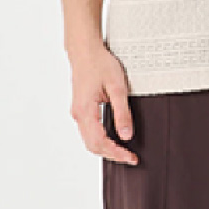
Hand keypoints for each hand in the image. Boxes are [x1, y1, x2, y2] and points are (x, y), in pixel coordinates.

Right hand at [71, 40, 138, 163]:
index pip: (100, 142)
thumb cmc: (100, 64)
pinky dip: (100, 140)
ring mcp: (78, 112)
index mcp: (86, 111)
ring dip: (105, 149)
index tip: (131, 158)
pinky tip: (112, 139)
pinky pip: (88, 132)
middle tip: (129, 158)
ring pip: (89, 140)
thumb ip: (122, 113)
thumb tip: (126, 136)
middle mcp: (78, 114)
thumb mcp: (117, 87)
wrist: (85, 51)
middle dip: (111, 155)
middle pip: (92, 146)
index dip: (116, 153)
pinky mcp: (80, 109)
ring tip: (123, 151)